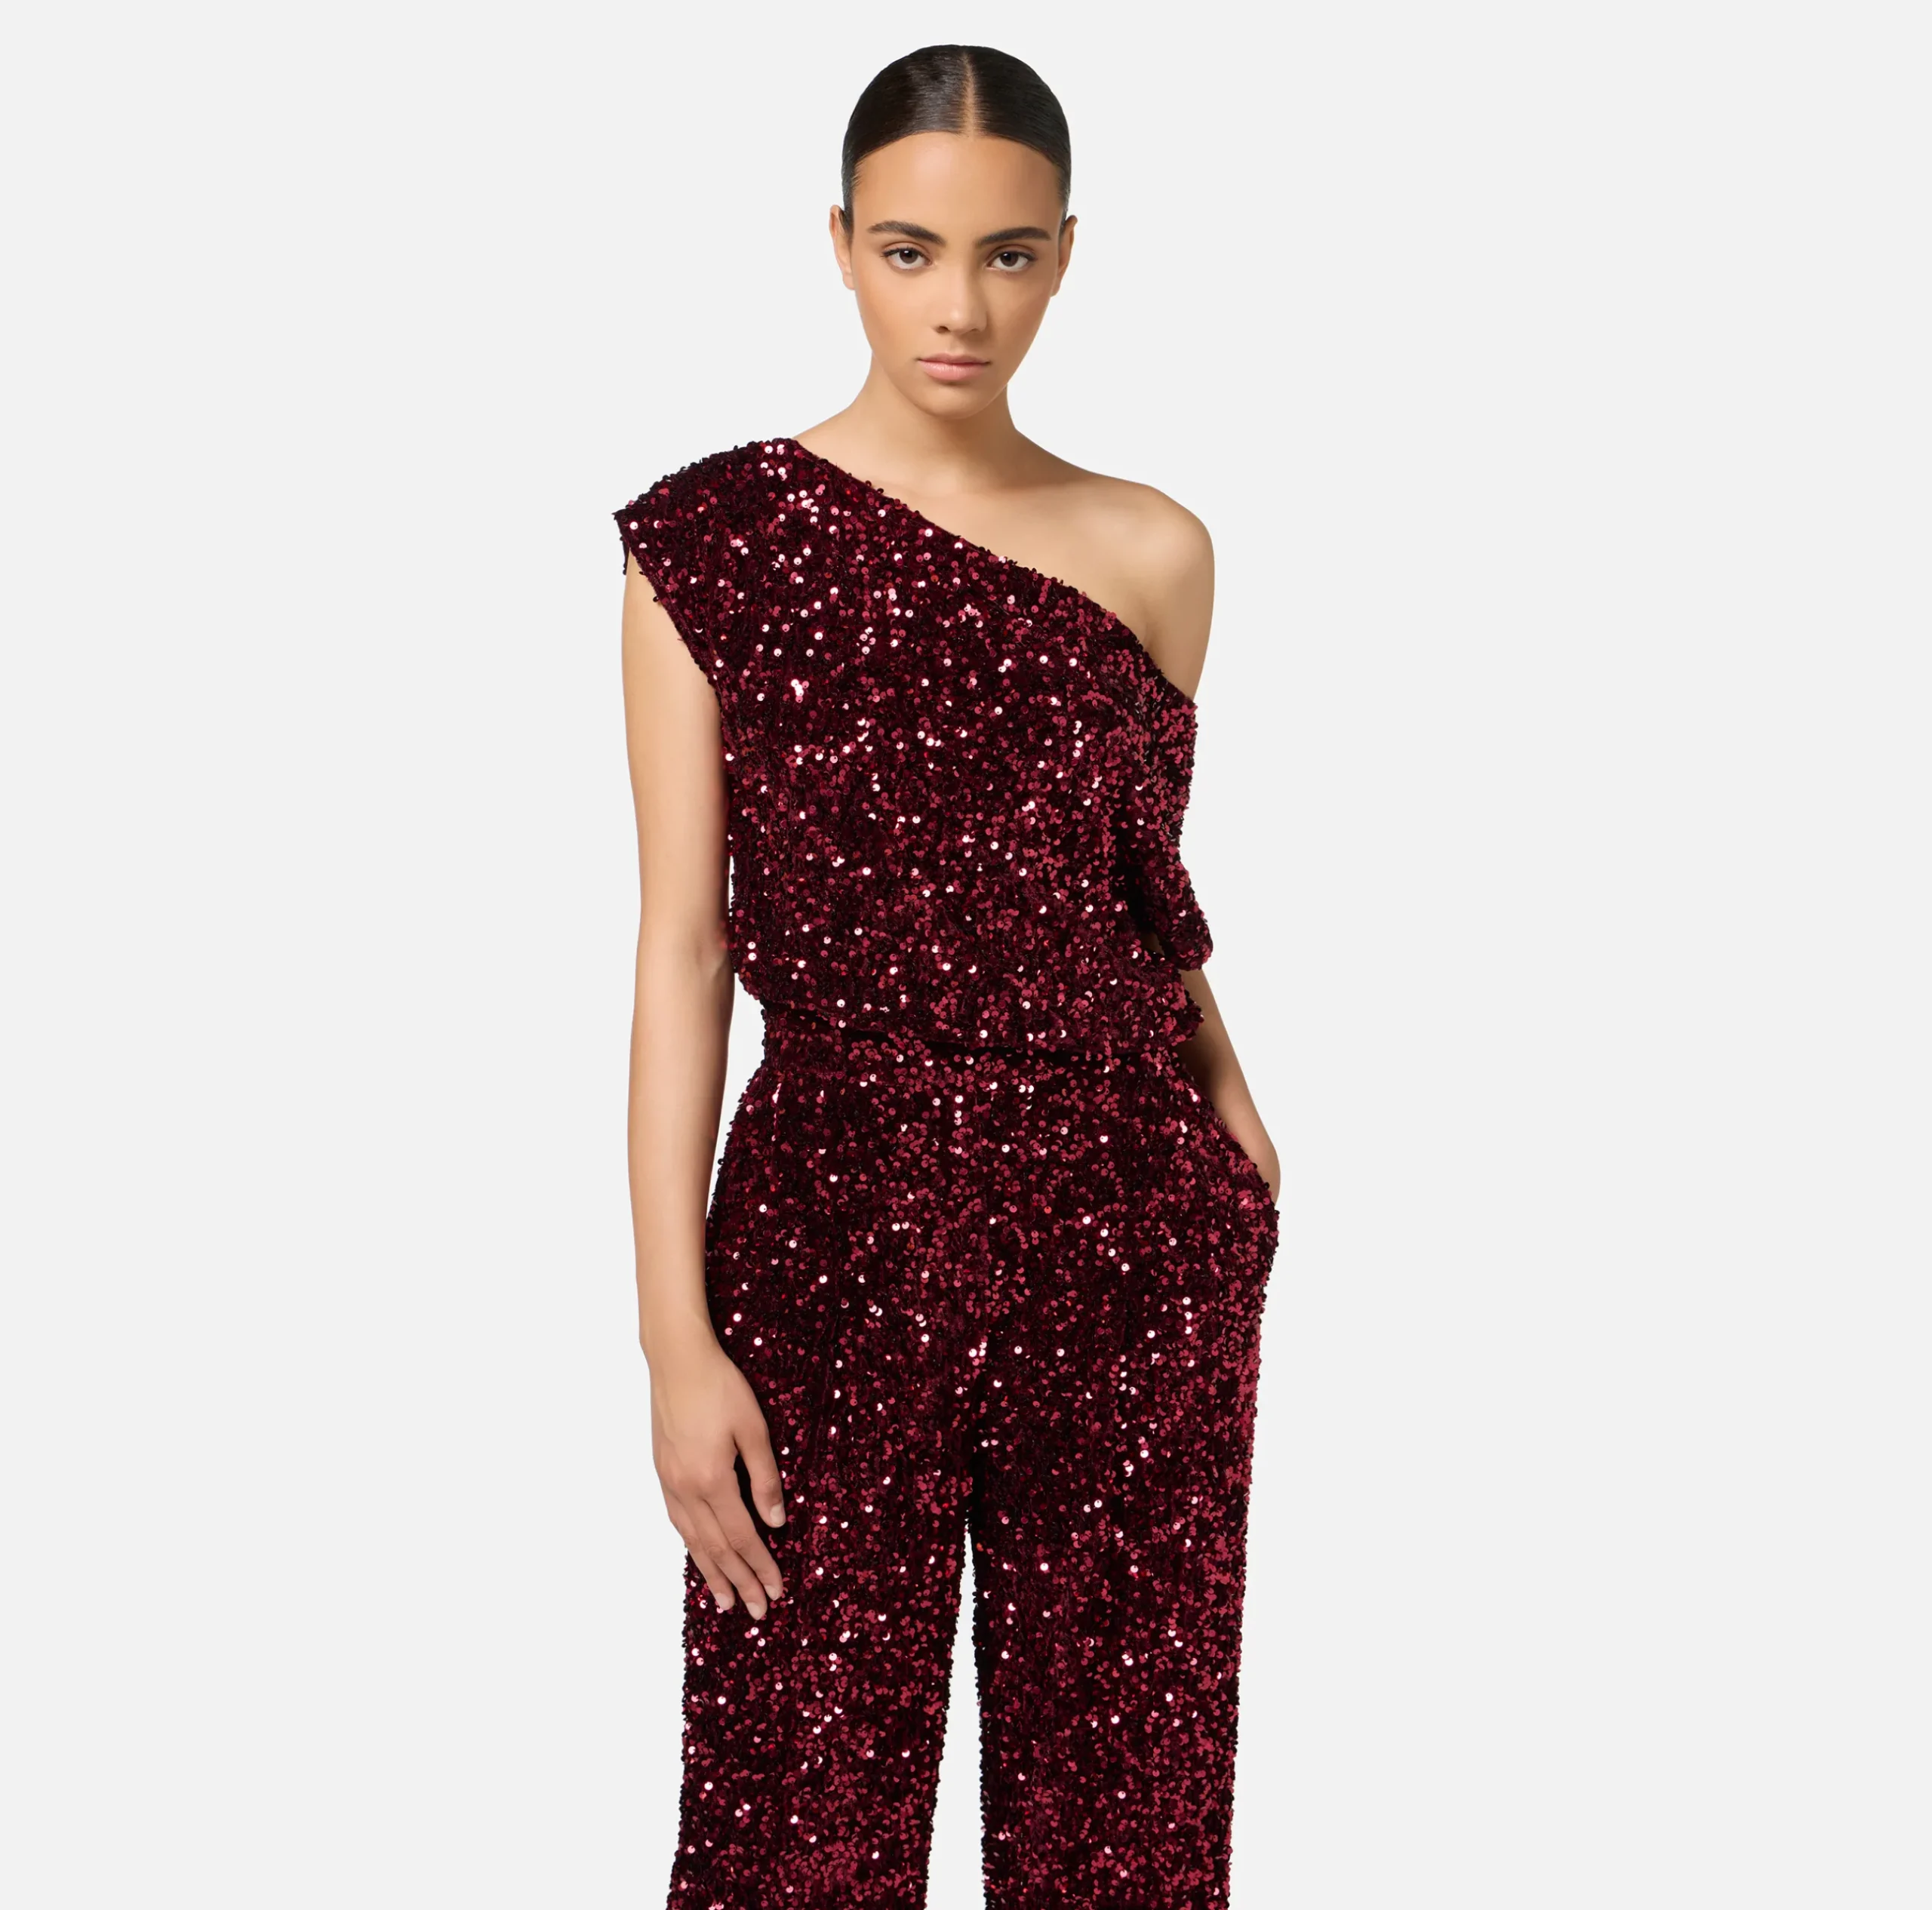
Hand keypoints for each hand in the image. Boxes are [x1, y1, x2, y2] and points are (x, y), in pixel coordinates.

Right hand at [649, 1330, 787, 1618]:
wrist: (676, 1359)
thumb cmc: (720, 1386)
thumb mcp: (754, 1428)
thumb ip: (765, 1478)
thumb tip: (776, 1522)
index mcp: (712, 1479)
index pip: (741, 1536)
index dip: (760, 1565)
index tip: (776, 1590)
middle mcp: (686, 1488)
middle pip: (716, 1547)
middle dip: (740, 1581)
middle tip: (757, 1611)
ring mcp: (669, 1482)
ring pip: (692, 1540)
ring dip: (712, 1573)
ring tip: (726, 1601)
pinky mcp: (662, 1472)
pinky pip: (678, 1521)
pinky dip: (691, 1545)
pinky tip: (699, 1555)